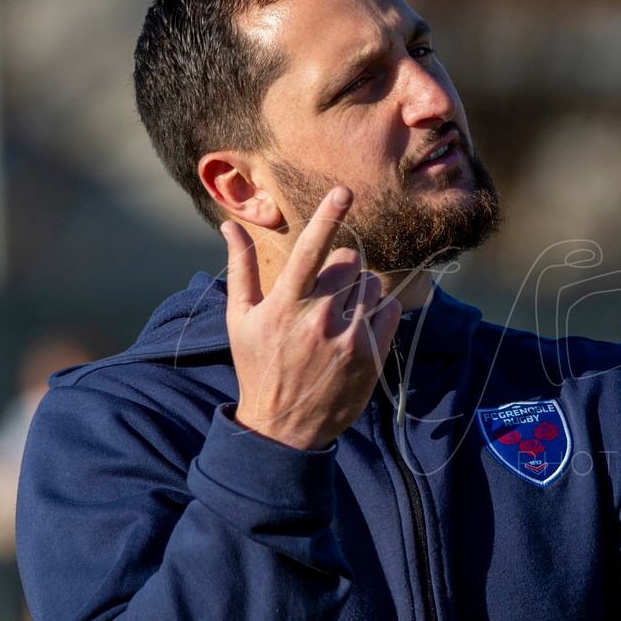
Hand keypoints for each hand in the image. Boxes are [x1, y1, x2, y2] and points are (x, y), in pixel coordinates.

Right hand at [221, 187, 401, 448]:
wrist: (283, 429)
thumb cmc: (258, 366)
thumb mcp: (241, 319)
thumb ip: (241, 269)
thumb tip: (230, 225)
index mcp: (285, 305)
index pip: (309, 251)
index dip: (328, 217)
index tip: (345, 191)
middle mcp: (319, 320)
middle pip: (349, 263)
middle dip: (341, 268)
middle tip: (326, 292)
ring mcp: (349, 339)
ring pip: (371, 285)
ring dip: (359, 292)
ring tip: (337, 317)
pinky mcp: (372, 356)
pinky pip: (389, 310)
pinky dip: (378, 312)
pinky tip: (356, 330)